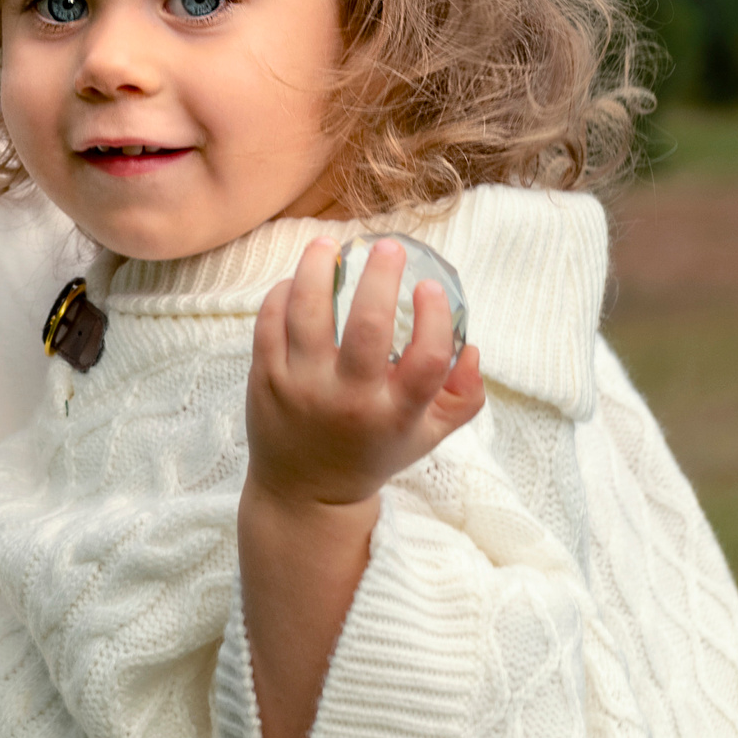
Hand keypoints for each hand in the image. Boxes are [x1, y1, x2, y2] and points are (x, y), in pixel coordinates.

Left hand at [246, 238, 485, 510]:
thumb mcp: (427, 436)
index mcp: (395, 414)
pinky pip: (270, 321)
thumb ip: (462, 396)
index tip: (430, 289)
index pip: (427, 362)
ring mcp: (302, 387)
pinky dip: (285, 292)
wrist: (304, 492)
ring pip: (307, 313)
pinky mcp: (265, 378)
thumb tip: (473, 348)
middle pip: (367, 328)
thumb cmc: (372, 451)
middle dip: (380, 277)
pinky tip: (300, 279)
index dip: (435, 319)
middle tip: (388, 248)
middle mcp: (349, 401)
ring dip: (318, 269)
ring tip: (330, 245)